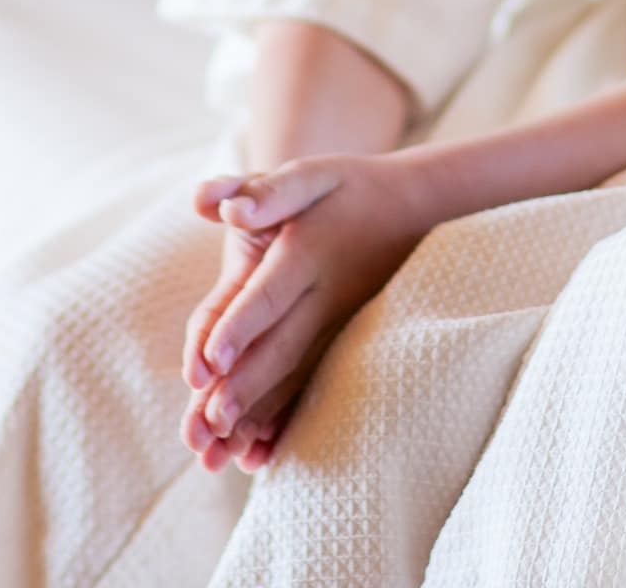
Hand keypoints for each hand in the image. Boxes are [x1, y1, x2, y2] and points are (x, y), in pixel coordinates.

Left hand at [178, 153, 426, 468]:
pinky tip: (262, 452)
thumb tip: (224, 208)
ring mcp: (342, 323)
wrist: (419, 206)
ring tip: (223, 452)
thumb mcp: (311, 174)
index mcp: (309, 251)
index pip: (269, 295)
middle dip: (243, 388)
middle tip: (207, 425)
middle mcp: (328, 295)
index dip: (238, 328)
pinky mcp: (349, 340)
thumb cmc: (350, 187)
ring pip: (298, 374)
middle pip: (281, 346)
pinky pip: (318, 384)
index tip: (207, 364)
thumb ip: (265, 189)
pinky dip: (289, 419)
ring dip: (260, 414)